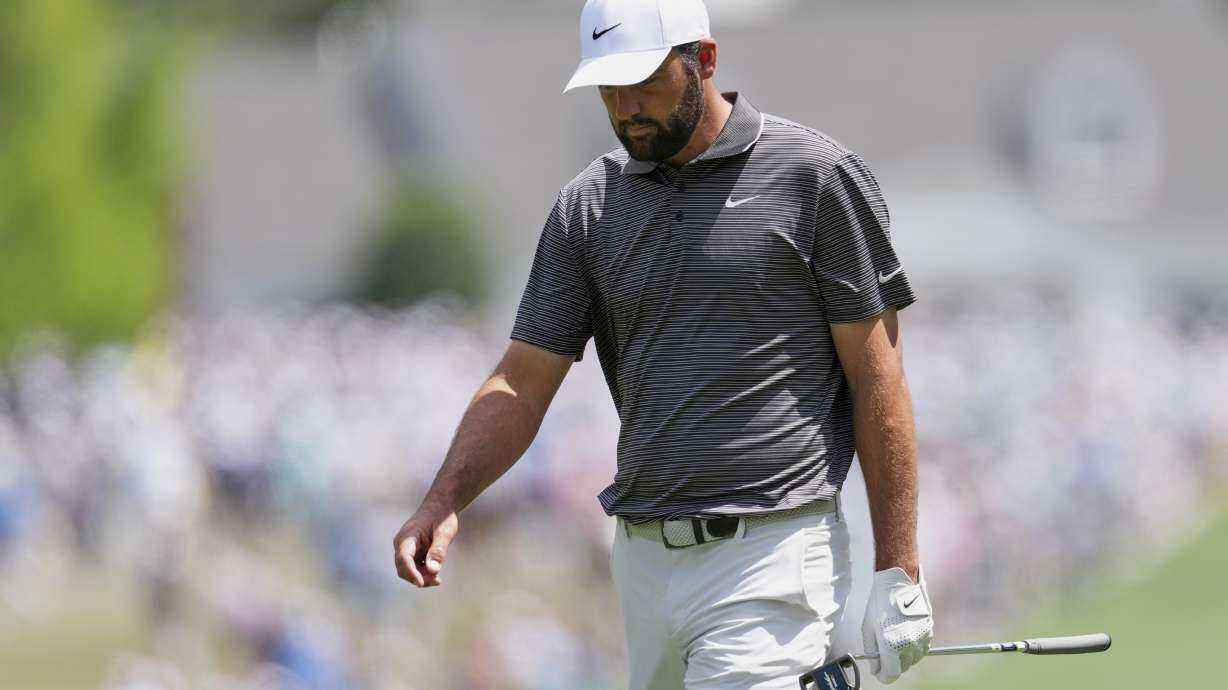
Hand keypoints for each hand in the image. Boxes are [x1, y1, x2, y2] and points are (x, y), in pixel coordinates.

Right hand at [393, 507, 458, 587]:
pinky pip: (413, 568)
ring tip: (438, 578)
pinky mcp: (410, 554)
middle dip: (418, 578)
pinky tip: (435, 573)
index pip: (404, 558)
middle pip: (403, 568)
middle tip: (438, 580)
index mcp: (407, 537)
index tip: (421, 583)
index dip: (411, 572)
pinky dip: (423, 574)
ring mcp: (404, 550)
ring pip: (407, 571)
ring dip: (421, 577)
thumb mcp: (445, 533)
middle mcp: (401, 544)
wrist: (440, 507)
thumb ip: (438, 550)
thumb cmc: (442, 517)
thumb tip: (432, 570)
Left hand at [861, 566, 932, 683]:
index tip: (878, 670)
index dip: (882, 674)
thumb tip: (875, 667)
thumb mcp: (868, 628)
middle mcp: (909, 644)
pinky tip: (905, 636)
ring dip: (903, 657)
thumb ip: (872, 651)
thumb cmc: (880, 603)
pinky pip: (922, 650)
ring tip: (894, 640)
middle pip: (902, 669)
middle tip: (883, 652)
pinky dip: (913, 648)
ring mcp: (921, 638)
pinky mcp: (929, 632)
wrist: (898, 583)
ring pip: (912, 660)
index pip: (890, 674)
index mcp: (891, 644)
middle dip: (891, 664)